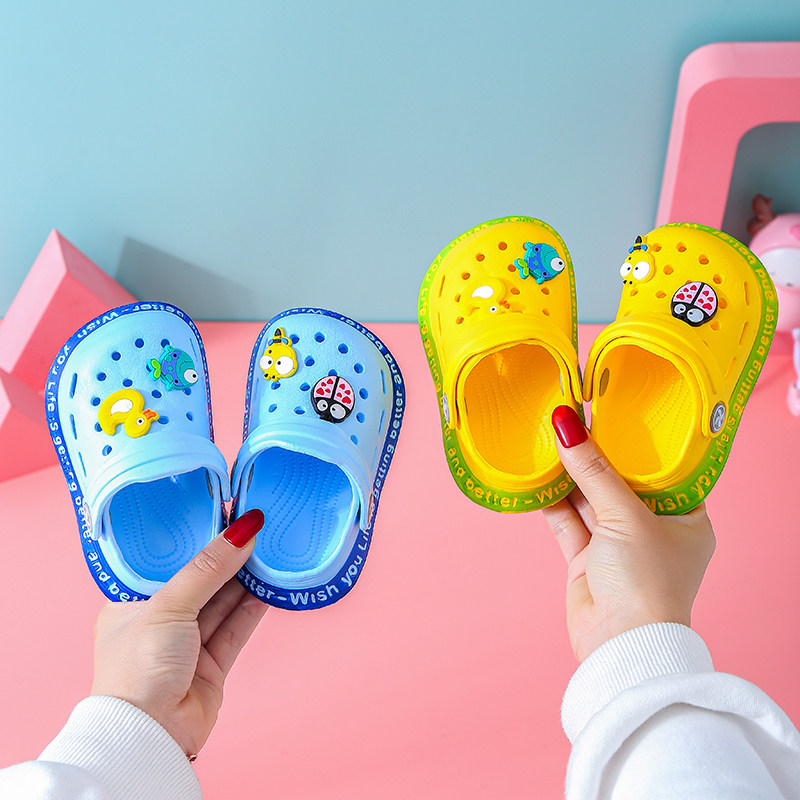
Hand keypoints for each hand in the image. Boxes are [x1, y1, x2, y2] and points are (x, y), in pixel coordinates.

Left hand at [90, 508, 266, 756]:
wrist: (148, 737)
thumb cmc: (137, 670)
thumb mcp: (170, 605)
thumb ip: (209, 567)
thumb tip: (244, 529)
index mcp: (132, 603)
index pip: (168, 561)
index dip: (197, 538)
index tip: (224, 514)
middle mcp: (159, 621)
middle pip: (201, 580)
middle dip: (227, 558)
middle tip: (256, 528)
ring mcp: (187, 644)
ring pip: (222, 602)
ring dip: (246, 580)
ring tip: (270, 550)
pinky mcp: (212, 664)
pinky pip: (236, 627)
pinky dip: (254, 607)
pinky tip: (271, 585)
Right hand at [543, 406, 715, 662]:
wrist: (621, 648)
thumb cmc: (646, 583)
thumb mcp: (625, 516)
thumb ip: (593, 470)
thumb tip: (565, 423)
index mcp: (685, 517)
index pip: (660, 466)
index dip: (635, 437)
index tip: (611, 406)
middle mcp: (652, 528)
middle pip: (619, 479)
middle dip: (594, 452)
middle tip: (571, 414)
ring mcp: (617, 544)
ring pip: (589, 498)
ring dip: (569, 472)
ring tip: (546, 435)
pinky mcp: (587, 558)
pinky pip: (568, 519)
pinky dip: (552, 499)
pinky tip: (536, 473)